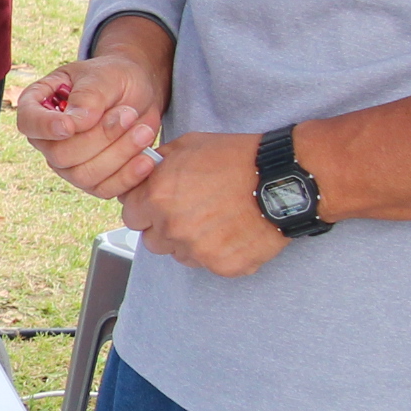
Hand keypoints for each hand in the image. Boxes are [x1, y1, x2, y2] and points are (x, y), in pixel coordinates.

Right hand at [13, 52, 166, 199]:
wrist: (139, 92)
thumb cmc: (113, 78)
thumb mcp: (102, 77)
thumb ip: (87, 98)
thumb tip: (74, 124)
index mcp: (39, 106)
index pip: (29, 122)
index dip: (45, 128)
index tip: (69, 126)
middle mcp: (49, 140)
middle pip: (61, 155)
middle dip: (99, 137)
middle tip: (128, 113)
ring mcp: (68, 164)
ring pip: (84, 174)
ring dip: (118, 154)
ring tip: (143, 130)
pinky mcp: (93, 180)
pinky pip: (105, 188)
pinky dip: (129, 175)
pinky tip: (147, 159)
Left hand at [119, 132, 282, 277]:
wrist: (279, 177)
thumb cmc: (236, 157)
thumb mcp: (189, 145)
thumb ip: (158, 163)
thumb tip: (143, 171)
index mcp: (158, 197)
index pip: (130, 215)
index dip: (143, 208)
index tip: (156, 205)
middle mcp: (172, 227)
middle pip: (152, 240)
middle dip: (163, 228)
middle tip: (188, 212)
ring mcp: (197, 250)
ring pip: (178, 254)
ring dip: (188, 242)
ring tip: (213, 220)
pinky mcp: (222, 266)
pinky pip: (208, 264)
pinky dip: (217, 252)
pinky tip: (231, 231)